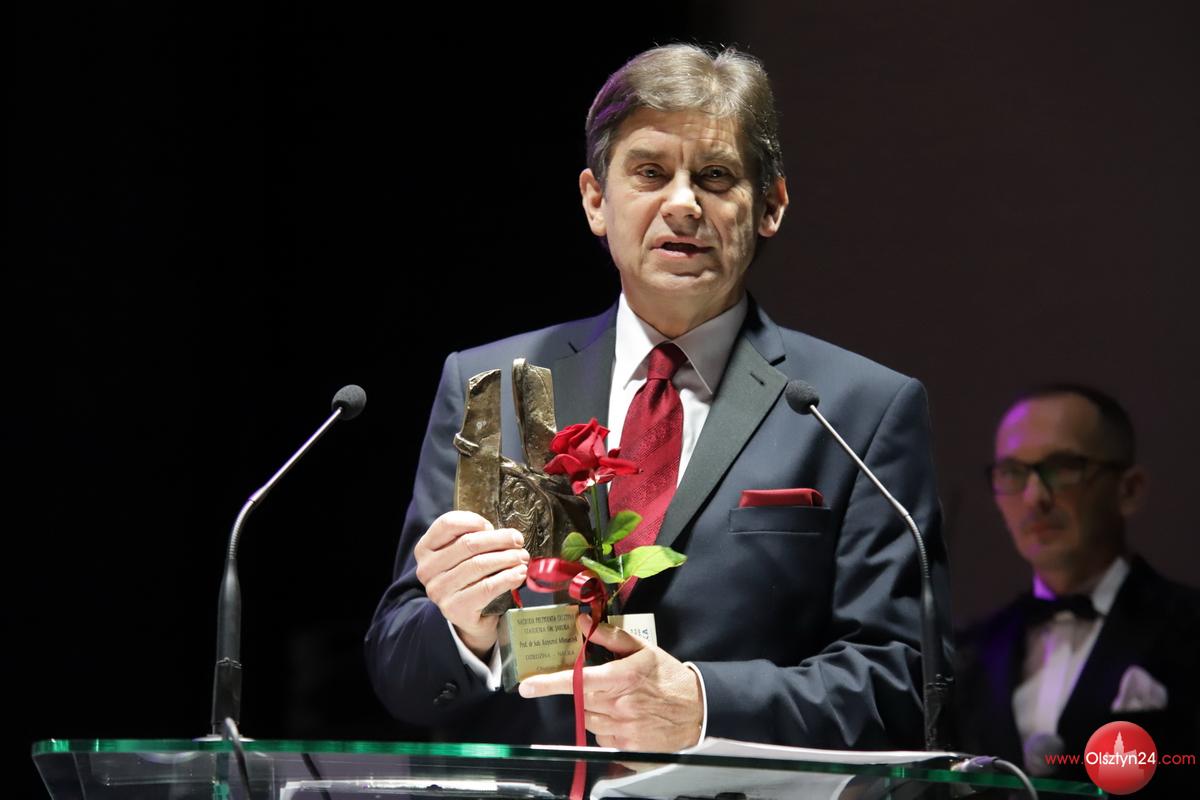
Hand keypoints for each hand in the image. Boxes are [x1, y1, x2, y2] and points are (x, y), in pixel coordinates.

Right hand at [414, 510, 528, 658]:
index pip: (447, 523)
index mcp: (425, 549)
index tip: (493, 526)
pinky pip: (486, 588)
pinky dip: (507, 578)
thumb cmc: (469, 578)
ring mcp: (439, 591)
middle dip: (499, 540)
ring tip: (522, 558)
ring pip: (478, 564)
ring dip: (506, 558)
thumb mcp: (464, 554)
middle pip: (468, 544)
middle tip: (518, 541)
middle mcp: (427, 570)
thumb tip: (507, 535)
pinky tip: (519, 574)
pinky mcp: (455, 609)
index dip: (474, 521)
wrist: (468, 617)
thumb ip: (476, 539)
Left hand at [518, 615, 702, 750]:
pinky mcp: (626, 747)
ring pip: (588, 718)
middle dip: (583, 690)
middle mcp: (619, 705)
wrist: (697, 710)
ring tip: (617, 700)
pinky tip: (623, 718)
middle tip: (604, 684)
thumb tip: (584, 622)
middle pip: (580, 699)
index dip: (549, 683)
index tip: (527, 685)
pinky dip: (604, 726)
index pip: (578, 680)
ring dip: (594, 708)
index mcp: (622, 678)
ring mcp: (622, 729)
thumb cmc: (668, 677)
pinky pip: (600, 736)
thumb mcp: (643, 649)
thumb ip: (610, 636)